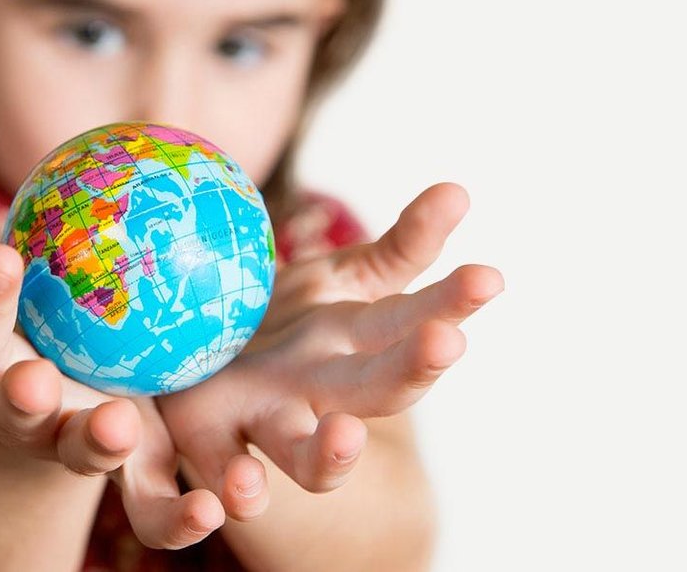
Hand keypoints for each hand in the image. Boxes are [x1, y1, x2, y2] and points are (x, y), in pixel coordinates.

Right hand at [0, 206, 224, 548]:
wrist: (27, 404)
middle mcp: (24, 410)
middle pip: (21, 402)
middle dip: (23, 394)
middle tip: (31, 377)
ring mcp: (76, 442)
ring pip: (87, 452)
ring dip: (98, 444)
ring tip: (117, 427)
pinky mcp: (130, 468)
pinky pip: (155, 502)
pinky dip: (183, 512)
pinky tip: (218, 507)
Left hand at [158, 182, 504, 518]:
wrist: (197, 373)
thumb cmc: (280, 324)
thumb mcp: (343, 281)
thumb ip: (405, 246)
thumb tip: (460, 191)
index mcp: (356, 346)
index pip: (414, 321)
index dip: (451, 302)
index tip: (489, 278)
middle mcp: (320, 390)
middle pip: (376, 387)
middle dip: (412, 368)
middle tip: (445, 342)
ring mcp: (264, 420)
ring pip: (304, 453)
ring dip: (329, 456)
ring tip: (345, 439)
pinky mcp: (201, 442)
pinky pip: (217, 473)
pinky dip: (229, 496)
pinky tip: (237, 497)